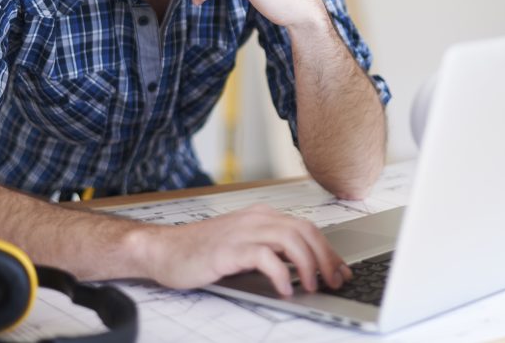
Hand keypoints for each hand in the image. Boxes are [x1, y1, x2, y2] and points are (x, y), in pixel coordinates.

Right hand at [150, 204, 350, 295]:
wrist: (164, 250)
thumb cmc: (202, 252)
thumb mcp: (243, 247)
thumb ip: (271, 251)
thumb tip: (304, 270)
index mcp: (262, 216)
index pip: (306, 228)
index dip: (328, 250)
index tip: (341, 271)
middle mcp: (256, 219)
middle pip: (305, 231)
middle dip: (325, 257)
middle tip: (335, 281)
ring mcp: (243, 231)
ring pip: (290, 239)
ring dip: (308, 264)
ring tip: (313, 286)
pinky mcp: (229, 249)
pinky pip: (264, 256)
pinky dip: (280, 273)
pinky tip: (284, 289)